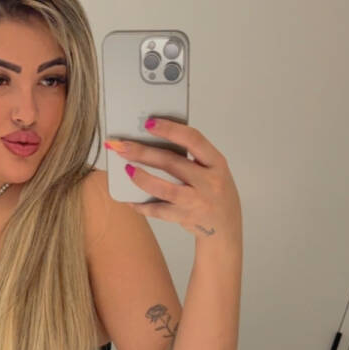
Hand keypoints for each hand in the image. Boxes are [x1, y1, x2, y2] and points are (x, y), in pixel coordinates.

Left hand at [105, 119, 241, 239]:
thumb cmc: (214, 191)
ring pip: (164, 189)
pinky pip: (158, 210)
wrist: (225, 226)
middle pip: (172, 163)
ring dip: (142, 178)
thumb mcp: (212, 169)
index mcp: (216, 163)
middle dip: (144, 152)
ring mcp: (197, 202)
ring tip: (127, 169)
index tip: (149, 123)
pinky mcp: (184, 218)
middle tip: (123, 146)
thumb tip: (152, 142)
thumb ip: (191, 157)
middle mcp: (208, 182)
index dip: (170, 130)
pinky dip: (141, 205)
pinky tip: (129, 199)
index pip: (193, 139)